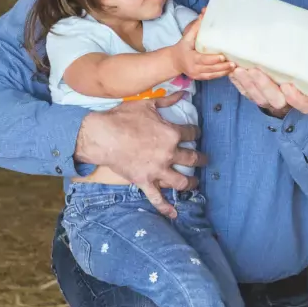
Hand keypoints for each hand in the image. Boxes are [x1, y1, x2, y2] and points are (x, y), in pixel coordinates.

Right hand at [75, 96, 205, 216]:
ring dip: (191, 183)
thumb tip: (183, 92)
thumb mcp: (147, 104)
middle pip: (192, 158)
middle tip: (204, 161)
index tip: (196, 134)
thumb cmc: (123, 118)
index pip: (192, 134)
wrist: (103, 136)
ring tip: (195, 183)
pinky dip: (166, 207)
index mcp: (172, 134)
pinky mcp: (145, 181)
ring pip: (181, 181)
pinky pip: (157, 198)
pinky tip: (174, 214)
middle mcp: (169, 154)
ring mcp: (158, 170)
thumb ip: (167, 100)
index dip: (196, 133)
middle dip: (201, 159)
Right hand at [174, 17, 235, 81]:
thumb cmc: (182, 48)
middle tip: (233, 64)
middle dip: (222, 67)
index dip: (213, 59)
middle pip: (210, 68)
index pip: (203, 59)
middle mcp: (194, 68)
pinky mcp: (199, 78)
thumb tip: (204, 13)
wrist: (174, 61)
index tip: (223, 57)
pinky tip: (228, 71)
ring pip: (212, 74)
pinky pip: (211, 77)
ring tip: (234, 67)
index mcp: (190, 57)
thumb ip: (196, 27)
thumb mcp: (186, 37)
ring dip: (223, 71)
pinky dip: (220, 75)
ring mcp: (197, 74)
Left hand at [229, 67, 307, 117]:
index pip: (304, 104)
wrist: (286, 80)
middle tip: (254, 70)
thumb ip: (306, 65)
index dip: (296, 98)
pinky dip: (239, 83)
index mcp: (306, 99)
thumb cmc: (300, 71)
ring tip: (239, 70)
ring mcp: (270, 102)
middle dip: (264, 85)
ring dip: (248, 83)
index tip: (288, 86)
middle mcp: (288, 103)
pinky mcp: (257, 98)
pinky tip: (232, 72)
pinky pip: (247, 94)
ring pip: (259, 98)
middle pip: (276, 100)